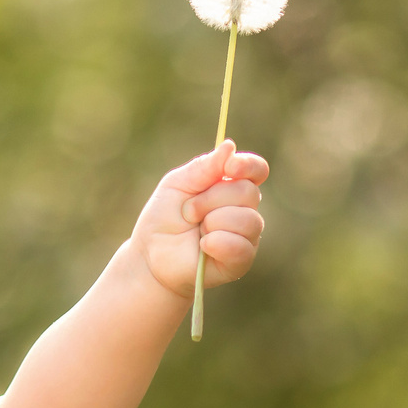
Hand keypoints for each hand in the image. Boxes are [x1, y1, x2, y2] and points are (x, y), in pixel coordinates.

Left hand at [127, 141, 268, 299]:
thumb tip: (230, 147)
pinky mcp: (241, 260)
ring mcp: (246, 236)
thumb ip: (204, 166)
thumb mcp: (178, 183)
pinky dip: (216, 243)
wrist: (151, 254)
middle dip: (210, 200)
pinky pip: (241, 246)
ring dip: (213, 222)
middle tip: (188, 211)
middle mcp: (244, 209)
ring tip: (195, 231)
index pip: (257, 170)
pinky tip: (202, 246)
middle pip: (248, 192)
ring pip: (248, 219)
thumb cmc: (164, 216)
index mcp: (232, 185)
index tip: (230, 167)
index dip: (248, 166)